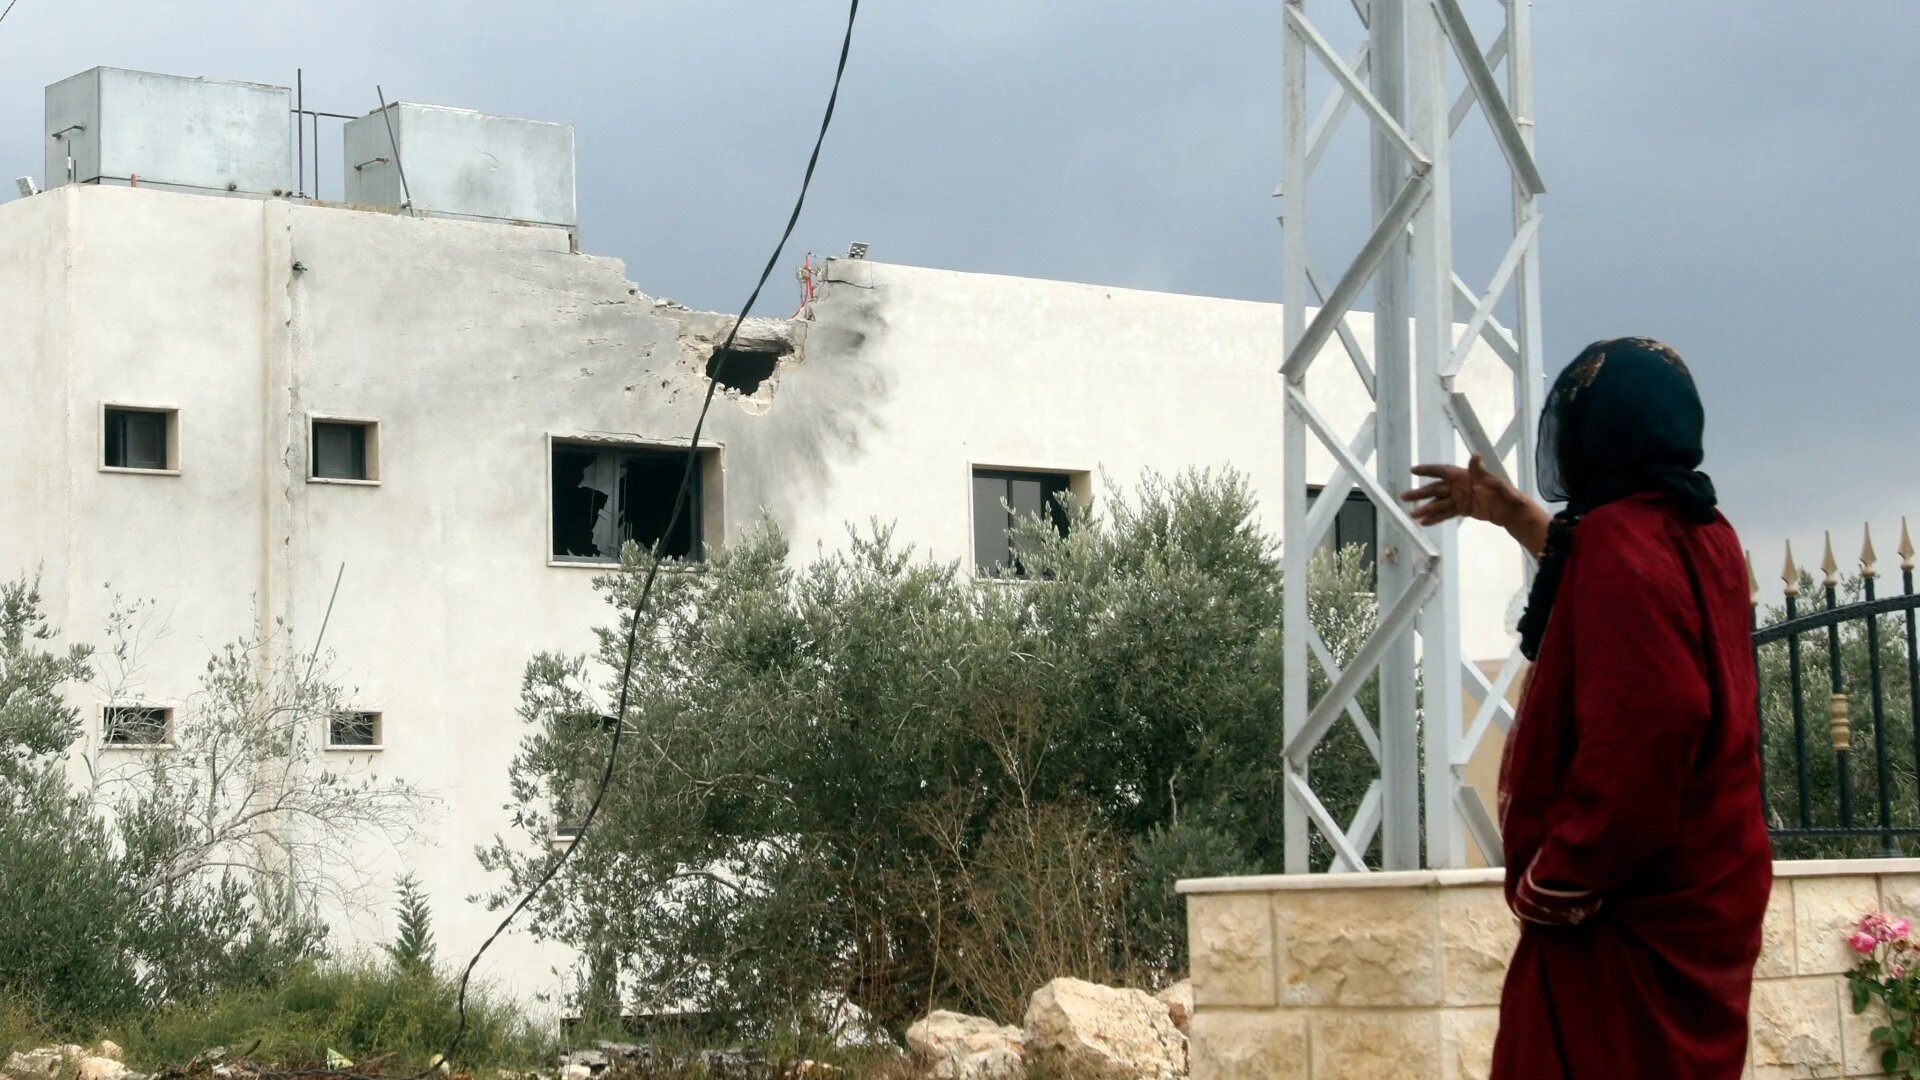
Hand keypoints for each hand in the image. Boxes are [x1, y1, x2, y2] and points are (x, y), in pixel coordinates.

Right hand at [1401, 454, 1549, 556]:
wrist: (1511, 511)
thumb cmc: (1505, 494)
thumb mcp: (1495, 482)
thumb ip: (1483, 471)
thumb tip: (1475, 455)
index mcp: (1464, 476)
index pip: (1442, 471)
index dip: (1427, 470)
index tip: (1413, 470)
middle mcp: (1458, 486)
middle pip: (1435, 489)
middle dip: (1419, 493)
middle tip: (1403, 496)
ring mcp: (1459, 498)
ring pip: (1438, 503)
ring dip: (1425, 509)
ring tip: (1412, 515)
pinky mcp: (1462, 509)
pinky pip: (1445, 514)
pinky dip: (1435, 518)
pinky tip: (1424, 523)